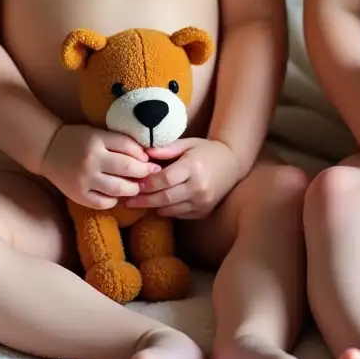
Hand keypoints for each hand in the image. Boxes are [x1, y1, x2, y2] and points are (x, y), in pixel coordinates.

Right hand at [40, 124, 160, 209]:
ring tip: (137, 187)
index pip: (128, 146)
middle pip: (127, 168)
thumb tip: (146, 156)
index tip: (151, 160)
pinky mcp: (78, 195)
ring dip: (132, 188)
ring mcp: (84, 179)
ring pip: (118, 188)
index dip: (143, 154)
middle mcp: (92, 159)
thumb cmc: (79, 139)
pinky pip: (103, 203)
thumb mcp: (99, 133)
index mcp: (97, 139)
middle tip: (151, 174)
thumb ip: (120, 142)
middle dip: (143, 172)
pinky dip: (114, 200)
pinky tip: (116, 195)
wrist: (48, 150)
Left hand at [124, 137, 241, 219]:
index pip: (165, 179)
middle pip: (164, 198)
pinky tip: (158, 203)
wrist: (232, 164)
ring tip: (138, 202)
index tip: (134, 183)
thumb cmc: (206, 151)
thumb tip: (144, 152)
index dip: (148, 183)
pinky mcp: (203, 212)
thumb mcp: (188, 144)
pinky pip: (178, 214)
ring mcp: (202, 202)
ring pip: (169, 209)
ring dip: (153, 206)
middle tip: (127, 200)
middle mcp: (198, 187)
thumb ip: (167, 149)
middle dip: (144, 200)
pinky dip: (166, 209)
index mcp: (193, 167)